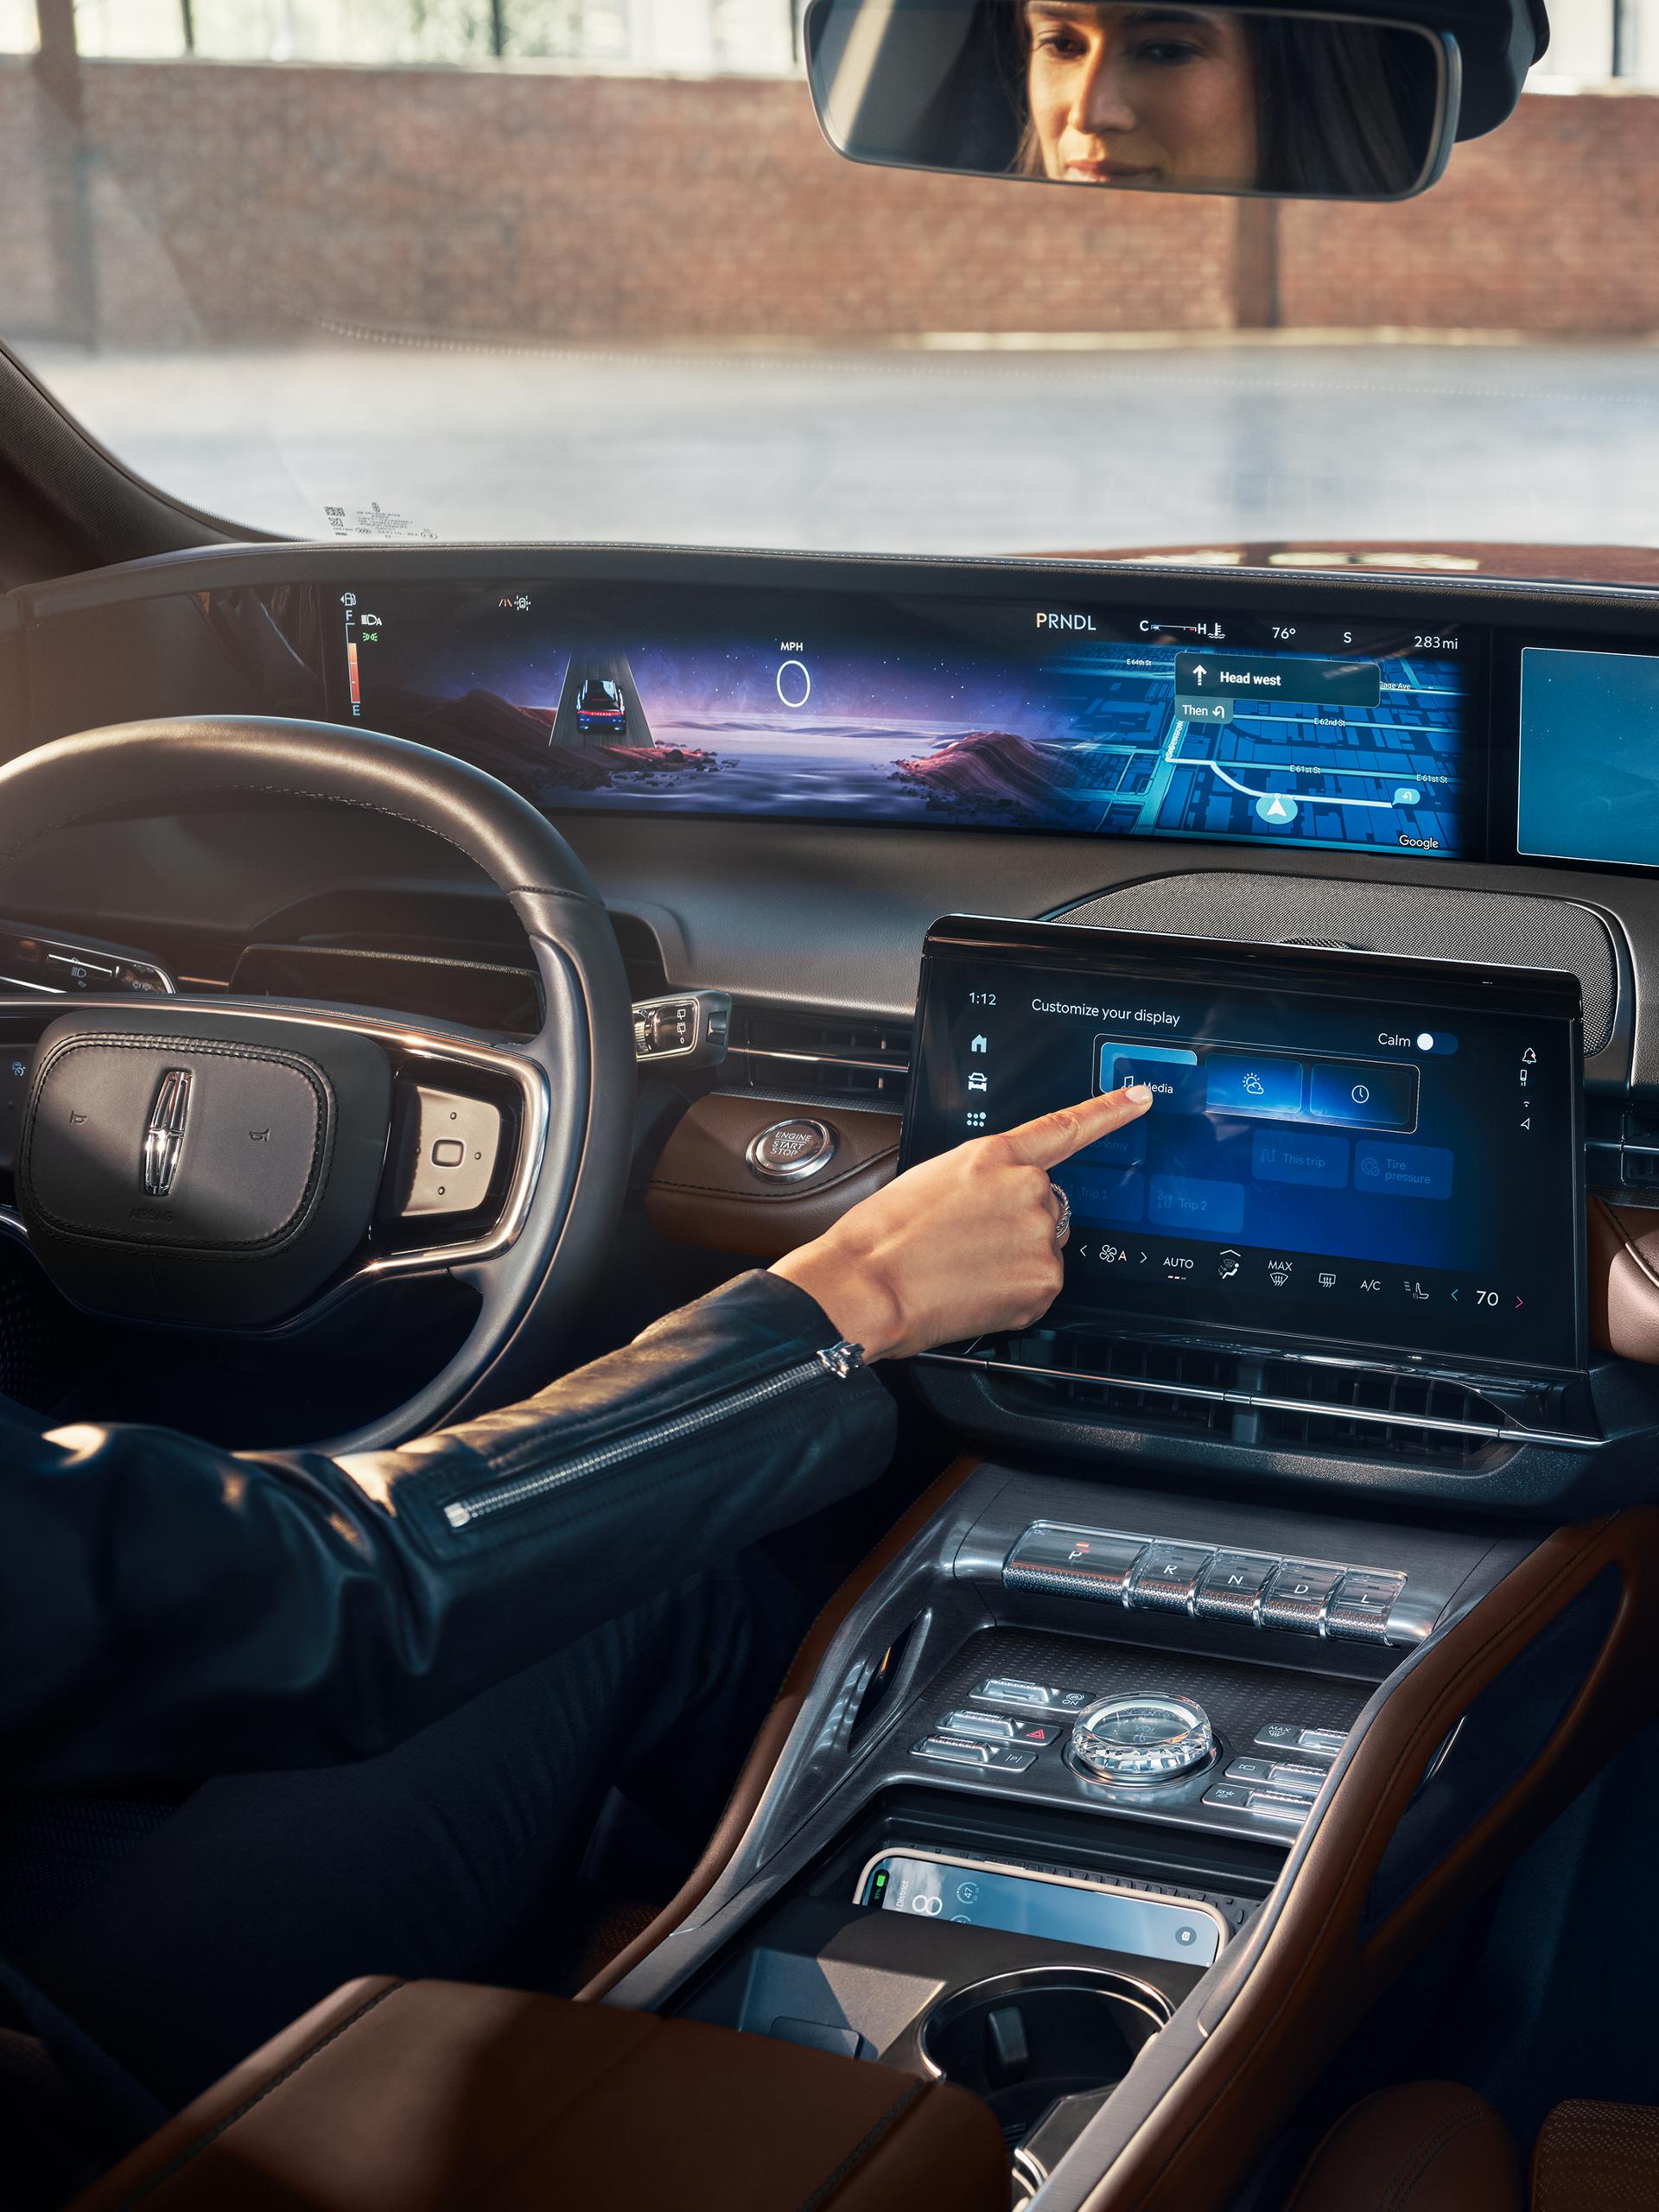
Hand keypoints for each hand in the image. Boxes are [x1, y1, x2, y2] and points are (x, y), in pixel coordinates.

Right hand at [772, 1085, 1153, 1362]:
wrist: (868, 1285)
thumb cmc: (882, 1237)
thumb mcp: (930, 1182)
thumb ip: (981, 1184)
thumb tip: (994, 1209)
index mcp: (995, 1155)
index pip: (1065, 1127)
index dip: (1108, 1112)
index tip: (1139, 1098)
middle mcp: (1027, 1188)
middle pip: (1044, 1208)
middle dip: (1015, 1227)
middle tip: (966, 1247)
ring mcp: (1040, 1233)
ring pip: (1041, 1249)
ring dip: (1013, 1262)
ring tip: (962, 1270)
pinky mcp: (1044, 1279)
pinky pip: (1038, 1288)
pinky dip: (1013, 1296)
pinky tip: (974, 1292)